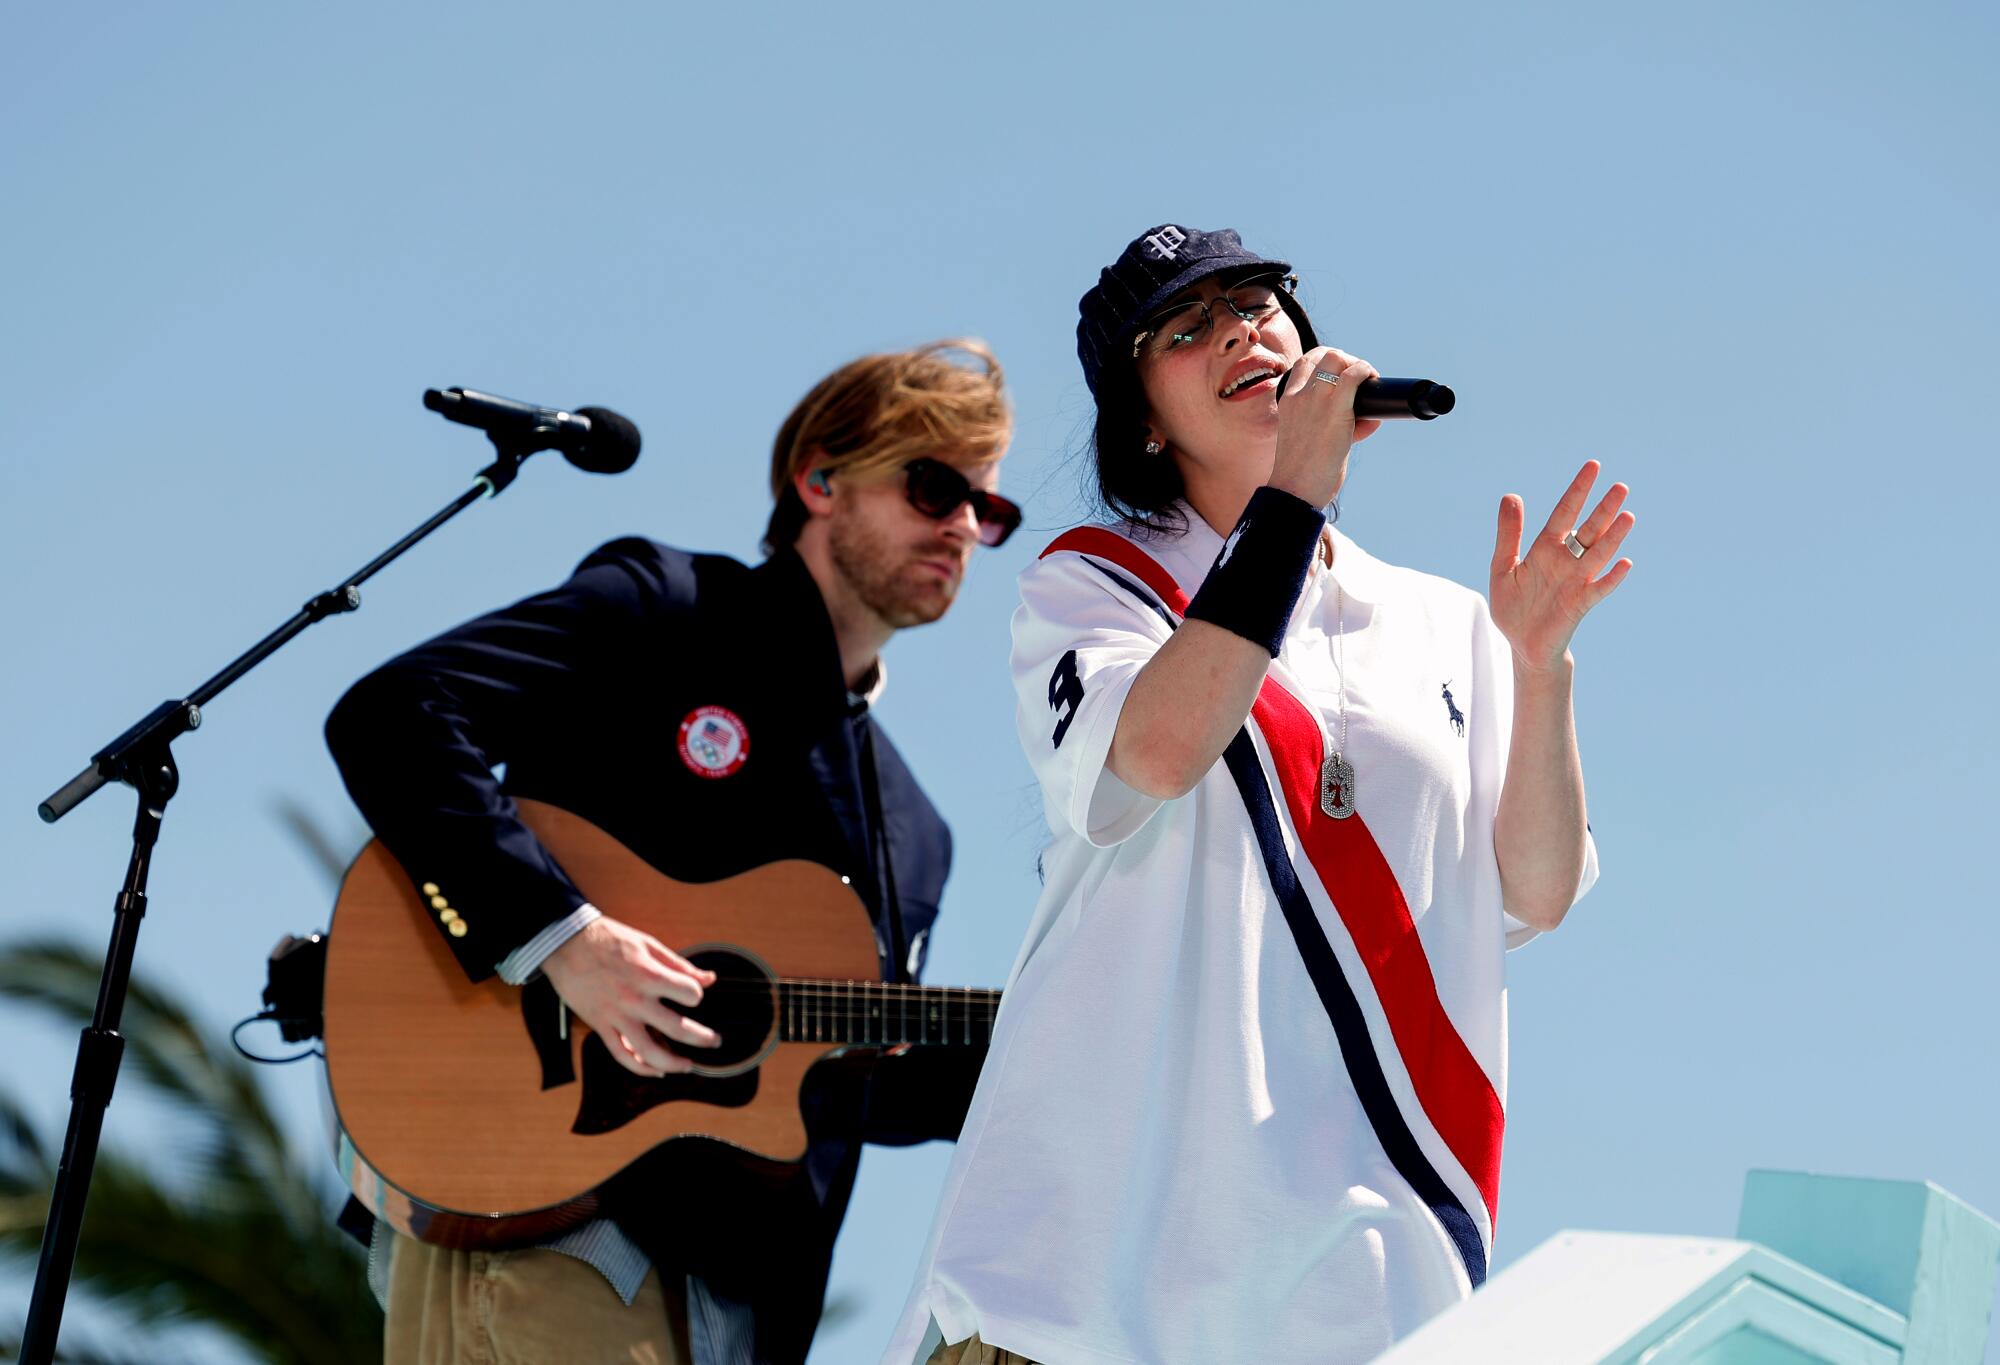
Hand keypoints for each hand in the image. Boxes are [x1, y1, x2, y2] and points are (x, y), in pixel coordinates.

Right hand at [541, 916, 719, 1076]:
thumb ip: (679, 965)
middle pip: (676, 1028)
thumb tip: (708, 979)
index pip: (688, 994)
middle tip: (714, 1042)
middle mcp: (634, 1000)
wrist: (566, 944)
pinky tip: (655, 1070)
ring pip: (648, 1052)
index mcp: (648, 975)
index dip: (696, 995)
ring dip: (673, 1063)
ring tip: (687, 1066)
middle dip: (702, 1038)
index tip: (694, 996)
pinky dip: (639, 1067)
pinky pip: (620, 1055)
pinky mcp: (600, 1026)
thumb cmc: (608, 940)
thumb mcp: (647, 944)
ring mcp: (616, 1016)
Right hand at [1268, 346, 1381, 506]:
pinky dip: (1367, 373)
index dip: (1327, 361)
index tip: (1342, 376)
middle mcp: (1299, 395)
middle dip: (1347, 360)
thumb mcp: (1306, 439)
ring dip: (1358, 365)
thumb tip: (1368, 420)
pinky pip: (1354, 376)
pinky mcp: (1335, 411)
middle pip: (1325, 355)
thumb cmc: (1302, 473)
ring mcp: (1315, 400)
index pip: (1306, 362)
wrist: (1294, 491)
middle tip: (1359, 381)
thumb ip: (1332, 424)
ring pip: (1338, 358)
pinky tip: (1373, 386)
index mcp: (1288, 400)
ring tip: (1368, 383)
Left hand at [1490, 460, 1633, 672]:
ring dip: (1613, 537)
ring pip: (1597, 555)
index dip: (1578, 490)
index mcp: (1545, 549)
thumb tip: (1511, 496)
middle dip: (1603, 509)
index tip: (1593, 466)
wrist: (1522, 644)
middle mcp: (1565, 561)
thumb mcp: (1503, 567)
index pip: (1565, 513)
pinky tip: (1625, 563)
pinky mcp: (1579, 605)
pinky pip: (1598, 590)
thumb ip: (1508, 534)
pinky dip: (1611, 578)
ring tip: (1628, 515)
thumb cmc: (1514, 606)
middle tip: (1621, 486)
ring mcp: (1575, 582)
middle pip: (1588, 530)